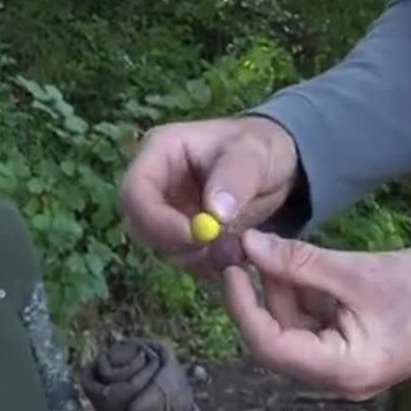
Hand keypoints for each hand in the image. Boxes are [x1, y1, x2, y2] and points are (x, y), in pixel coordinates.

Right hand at [121, 116, 298, 275]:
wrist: (276, 165)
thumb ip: (235, 179)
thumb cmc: (261, 147)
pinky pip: (185, 258)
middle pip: (141, 225)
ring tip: (238, 245)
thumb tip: (214, 214)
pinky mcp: (183, 234)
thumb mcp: (255, 154)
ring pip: (162, 247)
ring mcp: (167, 211)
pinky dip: (208, 263)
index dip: (157, 219)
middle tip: (222, 245)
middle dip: (179, 242)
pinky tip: (236, 252)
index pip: (135, 192)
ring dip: (198, 256)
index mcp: (160, 152)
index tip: (197, 234)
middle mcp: (155, 184)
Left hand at [221, 230, 410, 399]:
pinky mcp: (353, 352)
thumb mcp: (356, 272)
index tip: (232, 268)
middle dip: (262, 294)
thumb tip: (250, 247)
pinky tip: (303, 266)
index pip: (269, 345)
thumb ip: (300, 262)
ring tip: (280, 251)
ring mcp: (345, 368)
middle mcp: (337, 380)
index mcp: (340, 370)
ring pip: (294, 330)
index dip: (242, 306)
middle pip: (278, 339)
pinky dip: (305, 297)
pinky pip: (315, 326)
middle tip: (251, 251)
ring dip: (284, 292)